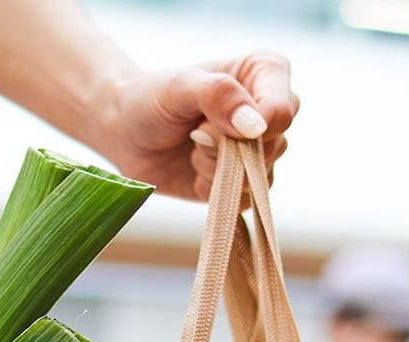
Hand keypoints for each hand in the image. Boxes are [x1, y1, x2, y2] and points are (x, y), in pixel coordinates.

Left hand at [97, 52, 297, 201]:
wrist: (126, 133)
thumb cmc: (152, 99)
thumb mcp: (180, 86)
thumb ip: (219, 96)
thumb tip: (256, 127)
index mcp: (265, 73)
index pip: (283, 110)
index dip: (254, 127)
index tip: (210, 125)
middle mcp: (268, 112)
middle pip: (274, 148)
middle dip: (227, 149)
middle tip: (195, 134)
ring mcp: (257, 150)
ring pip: (260, 178)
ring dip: (217, 170)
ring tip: (193, 148)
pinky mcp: (240, 182)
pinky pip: (243, 201)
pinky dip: (214, 191)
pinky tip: (195, 170)